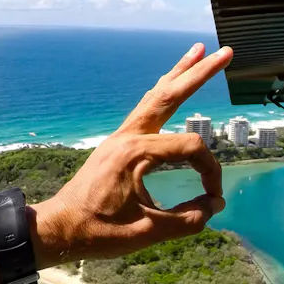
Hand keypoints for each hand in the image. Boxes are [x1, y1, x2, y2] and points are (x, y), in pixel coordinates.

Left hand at [31, 43, 232, 264]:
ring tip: (197, 51)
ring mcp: (120, 136)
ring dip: (178, 73)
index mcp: (136, 153)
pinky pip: (145, 109)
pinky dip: (162, 92)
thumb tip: (214, 205)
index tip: (213, 198)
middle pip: (171, 95)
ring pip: (155, 96)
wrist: (58, 229)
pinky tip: (170, 85)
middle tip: (225, 52)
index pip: (190, 149)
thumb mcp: (148, 232)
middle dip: (200, 73)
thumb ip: (187, 219)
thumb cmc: (99, 232)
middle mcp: (128, 135)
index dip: (210, 173)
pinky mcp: (117, 143)